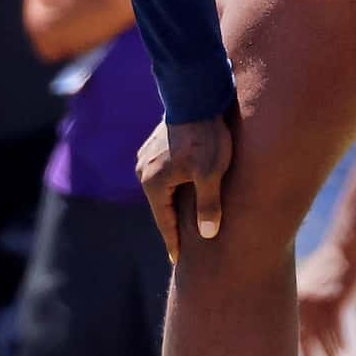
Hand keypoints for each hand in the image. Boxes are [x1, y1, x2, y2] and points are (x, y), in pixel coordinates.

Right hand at [137, 113, 233, 258]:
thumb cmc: (206, 135)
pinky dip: (175, 184)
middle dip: (172, 224)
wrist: (196, 95)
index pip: (165, 222)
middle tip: (183, 246)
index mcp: (154, 183)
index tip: (178, 261)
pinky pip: (165, 173)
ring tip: (184, 218)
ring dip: (174, 202)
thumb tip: (207, 236)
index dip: (173, 242)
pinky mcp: (155, 145)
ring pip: (163, 188)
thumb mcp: (211, 172)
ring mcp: (147, 157)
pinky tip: (185, 187)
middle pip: (162, 206)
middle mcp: (144, 172)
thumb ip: (209, 205)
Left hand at [295, 241, 355, 355]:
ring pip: (322, 334)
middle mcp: (303, 302)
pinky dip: (340, 340)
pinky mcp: (336, 301)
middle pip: (303, 336)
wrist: (343, 251)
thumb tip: (294, 323)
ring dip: (328, 351)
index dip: (292, 348)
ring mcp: (319, 302)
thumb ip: (301, 300)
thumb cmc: (325, 267)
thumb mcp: (308, 281)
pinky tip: (344, 350)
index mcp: (294, 298)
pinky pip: (337, 327)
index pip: (288, 329)